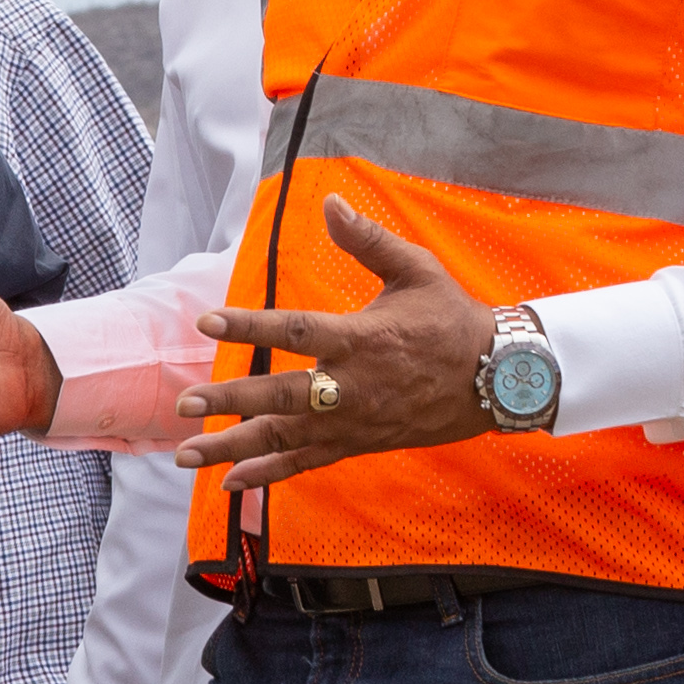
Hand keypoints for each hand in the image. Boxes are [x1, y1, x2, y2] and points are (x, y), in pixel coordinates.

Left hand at [173, 200, 492, 491]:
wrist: (499, 379)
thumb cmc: (452, 319)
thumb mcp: (417, 270)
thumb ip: (368, 239)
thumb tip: (330, 201)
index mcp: (363, 338)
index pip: (297, 331)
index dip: (251, 326)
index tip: (208, 321)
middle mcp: (354, 386)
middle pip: (283, 396)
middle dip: (231, 401)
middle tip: (185, 403)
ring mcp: (355, 420)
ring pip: (287, 438)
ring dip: (234, 448)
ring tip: (185, 454)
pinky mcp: (360, 443)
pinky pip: (308, 462)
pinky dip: (269, 473)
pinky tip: (230, 482)